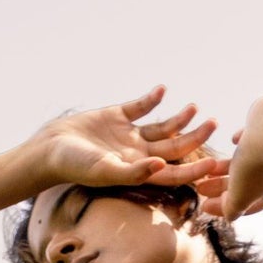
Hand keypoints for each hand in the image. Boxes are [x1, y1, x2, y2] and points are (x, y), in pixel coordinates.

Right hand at [25, 90, 221, 200]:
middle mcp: (137, 154)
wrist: (49, 149)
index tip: (214, 162)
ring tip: (195, 107)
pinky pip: (139, 107)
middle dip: (195, 137)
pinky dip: (151, 98)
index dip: (194, 169)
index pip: (173, 172)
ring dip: (180, 118)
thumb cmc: (75, 166)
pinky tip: (162, 90)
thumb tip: (162, 165)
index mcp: (138, 170)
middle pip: (174, 147)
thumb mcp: (105, 171)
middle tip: (213, 123)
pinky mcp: (116, 117)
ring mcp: (128, 135)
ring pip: (162, 127)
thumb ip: (134, 171)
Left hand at [210, 95, 262, 219]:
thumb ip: (232, 209)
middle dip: (220, 188)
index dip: (223, 209)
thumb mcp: (239, 197)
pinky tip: (234, 139)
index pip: (244, 208)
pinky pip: (253, 140)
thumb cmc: (255, 168)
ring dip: (225, 167)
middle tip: (200, 188)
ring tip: (206, 167)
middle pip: (243, 186)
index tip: (203, 206)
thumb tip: (229, 215)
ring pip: (245, 164)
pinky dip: (243, 141)